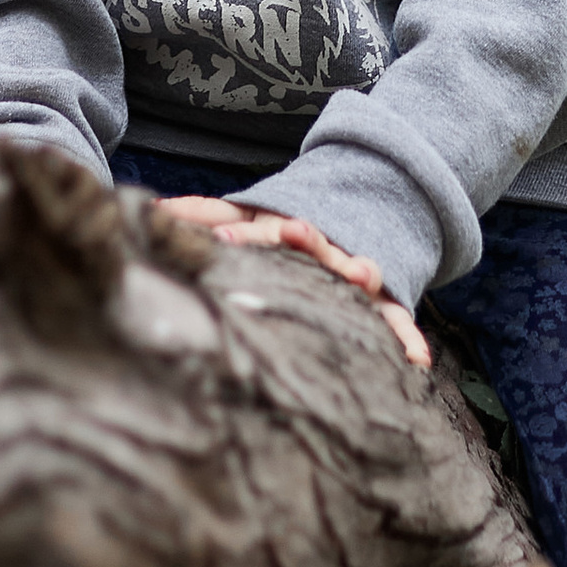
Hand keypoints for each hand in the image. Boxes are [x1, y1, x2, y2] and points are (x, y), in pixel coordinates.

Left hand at [152, 194, 432, 371]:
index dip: (245, 238)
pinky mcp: (382, 297)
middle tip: (296, 235)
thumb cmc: (281, 230)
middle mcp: (322, 249)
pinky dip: (406, 333)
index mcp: (284, 231)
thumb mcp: (243, 218)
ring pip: (359, 271)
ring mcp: (353, 272)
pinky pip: (396, 315)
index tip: (225, 243)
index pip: (262, 231)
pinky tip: (415, 357)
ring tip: (365, 273)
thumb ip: (203, 217)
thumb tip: (150, 210)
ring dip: (360, 271)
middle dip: (307, 243)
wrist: (360, 208)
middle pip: (313, 245)